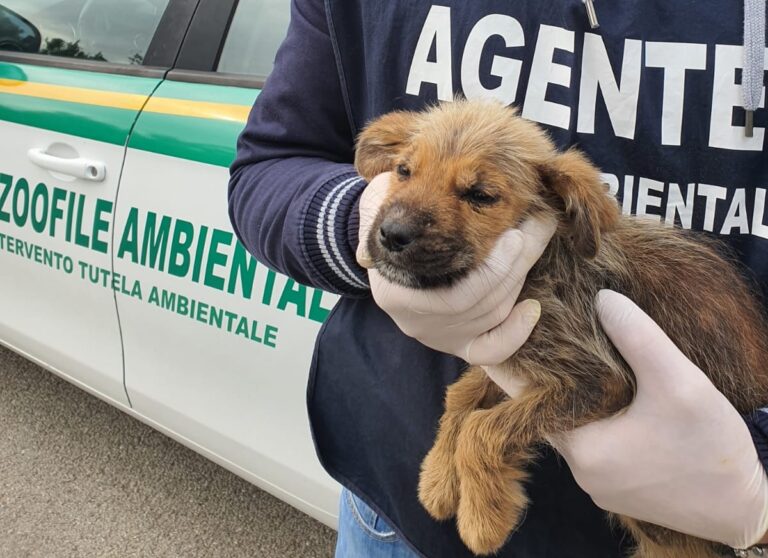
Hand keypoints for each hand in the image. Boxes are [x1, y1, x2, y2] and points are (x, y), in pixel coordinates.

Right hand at [356, 172, 556, 365]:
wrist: (386, 248)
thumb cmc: (390, 222)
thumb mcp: (379, 204)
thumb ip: (391, 195)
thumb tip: (407, 179)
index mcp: (394, 294)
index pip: (452, 294)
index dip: (490, 267)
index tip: (514, 232)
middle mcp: (416, 322)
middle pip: (478, 304)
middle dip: (515, 265)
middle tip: (537, 228)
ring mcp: (438, 336)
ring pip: (490, 317)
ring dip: (518, 279)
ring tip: (535, 241)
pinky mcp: (456, 343)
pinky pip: (489, 351)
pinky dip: (514, 334)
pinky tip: (533, 309)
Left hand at [545, 290, 767, 548]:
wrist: (748, 509)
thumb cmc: (712, 448)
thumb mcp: (679, 382)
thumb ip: (638, 338)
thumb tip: (602, 299)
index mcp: (583, 450)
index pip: (531, 396)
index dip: (525, 361)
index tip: (520, 328)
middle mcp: (581, 471)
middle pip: (551, 411)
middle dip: (551, 375)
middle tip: (547, 334)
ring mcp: (599, 483)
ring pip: (574, 427)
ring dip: (575, 396)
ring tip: (575, 356)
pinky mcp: (619, 486)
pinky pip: (595, 444)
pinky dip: (596, 416)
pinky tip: (607, 391)